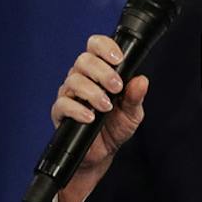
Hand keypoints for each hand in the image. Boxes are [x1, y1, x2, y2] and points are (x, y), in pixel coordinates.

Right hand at [48, 34, 149, 201]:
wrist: (102, 154)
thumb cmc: (115, 128)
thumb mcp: (132, 113)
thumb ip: (135, 96)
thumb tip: (141, 81)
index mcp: (99, 72)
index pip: (96, 46)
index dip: (104, 46)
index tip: (118, 59)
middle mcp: (82, 78)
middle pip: (83, 60)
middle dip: (102, 71)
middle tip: (116, 87)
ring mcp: (69, 94)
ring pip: (73, 80)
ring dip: (92, 91)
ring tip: (106, 106)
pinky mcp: (60, 112)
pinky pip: (63, 104)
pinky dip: (78, 109)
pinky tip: (90, 117)